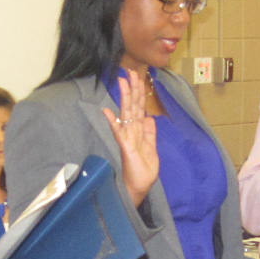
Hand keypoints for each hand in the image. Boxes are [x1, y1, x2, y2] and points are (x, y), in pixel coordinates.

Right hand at [101, 70, 159, 205]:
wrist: (139, 187)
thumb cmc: (143, 170)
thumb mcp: (151, 148)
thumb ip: (150, 133)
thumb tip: (149, 118)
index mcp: (139, 131)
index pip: (138, 107)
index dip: (139, 92)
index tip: (138, 76)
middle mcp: (131, 131)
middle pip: (132, 105)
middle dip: (132, 88)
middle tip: (129, 71)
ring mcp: (127, 137)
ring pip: (126, 113)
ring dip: (125, 97)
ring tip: (122, 81)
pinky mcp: (125, 147)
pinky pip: (119, 132)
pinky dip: (113, 122)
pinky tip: (107, 111)